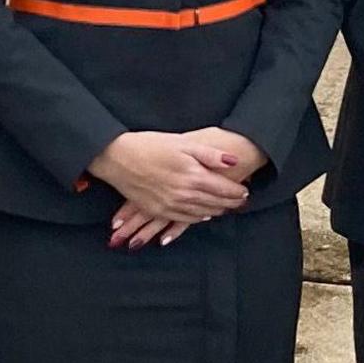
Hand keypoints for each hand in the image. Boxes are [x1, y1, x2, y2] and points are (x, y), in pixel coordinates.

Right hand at [105, 127, 268, 249]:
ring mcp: (170, 205)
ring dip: (216, 211)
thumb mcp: (183, 143)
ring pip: (201, 214)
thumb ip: (210, 154)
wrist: (117, 158)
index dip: (237, 192)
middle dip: (231, 203)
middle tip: (241, 202)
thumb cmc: (150, 145)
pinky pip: (183, 219)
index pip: (223, 189)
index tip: (246, 191)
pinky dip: (197, 218)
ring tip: (226, 208)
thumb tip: (233, 162)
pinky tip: (203, 216)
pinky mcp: (157, 210)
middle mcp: (184, 194)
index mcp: (192, 176)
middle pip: (215, 203)